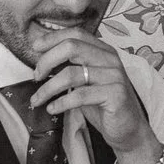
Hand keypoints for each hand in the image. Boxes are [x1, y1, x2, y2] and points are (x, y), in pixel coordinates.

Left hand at [29, 30, 156, 157]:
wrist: (128, 129)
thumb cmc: (102, 104)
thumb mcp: (86, 81)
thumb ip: (71, 67)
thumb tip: (42, 59)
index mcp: (103, 50)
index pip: (76, 34)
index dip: (53, 38)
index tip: (35, 47)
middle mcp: (110, 59)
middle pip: (72, 47)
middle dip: (47, 60)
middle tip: (36, 76)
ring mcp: (114, 76)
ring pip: (71, 74)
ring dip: (48, 88)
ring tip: (37, 100)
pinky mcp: (115, 95)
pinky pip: (80, 95)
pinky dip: (61, 103)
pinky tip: (52, 109)